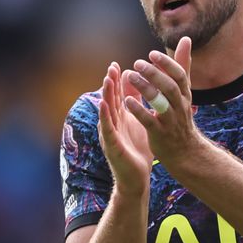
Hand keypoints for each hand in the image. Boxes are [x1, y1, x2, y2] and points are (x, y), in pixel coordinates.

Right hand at [98, 61, 152, 191]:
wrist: (136, 178)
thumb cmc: (137, 150)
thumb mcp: (138, 123)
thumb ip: (137, 105)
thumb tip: (138, 88)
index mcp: (120, 118)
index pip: (117, 96)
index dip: (117, 81)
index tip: (116, 65)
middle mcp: (113, 124)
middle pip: (111, 100)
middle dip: (111, 84)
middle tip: (111, 67)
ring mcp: (110, 134)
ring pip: (107, 112)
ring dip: (106, 95)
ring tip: (107, 80)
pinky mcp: (111, 146)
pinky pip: (107, 128)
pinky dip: (104, 116)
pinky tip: (103, 105)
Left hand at [123, 36, 198, 167]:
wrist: (185, 151)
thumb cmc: (180, 116)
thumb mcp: (184, 90)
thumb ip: (182, 65)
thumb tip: (186, 39)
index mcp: (184, 95)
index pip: (180, 76)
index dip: (167, 64)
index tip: (152, 54)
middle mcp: (180, 106)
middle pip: (170, 87)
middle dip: (155, 74)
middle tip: (137, 63)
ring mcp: (171, 121)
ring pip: (161, 103)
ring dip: (145, 88)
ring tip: (130, 76)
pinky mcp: (160, 134)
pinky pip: (150, 121)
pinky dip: (139, 110)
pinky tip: (127, 100)